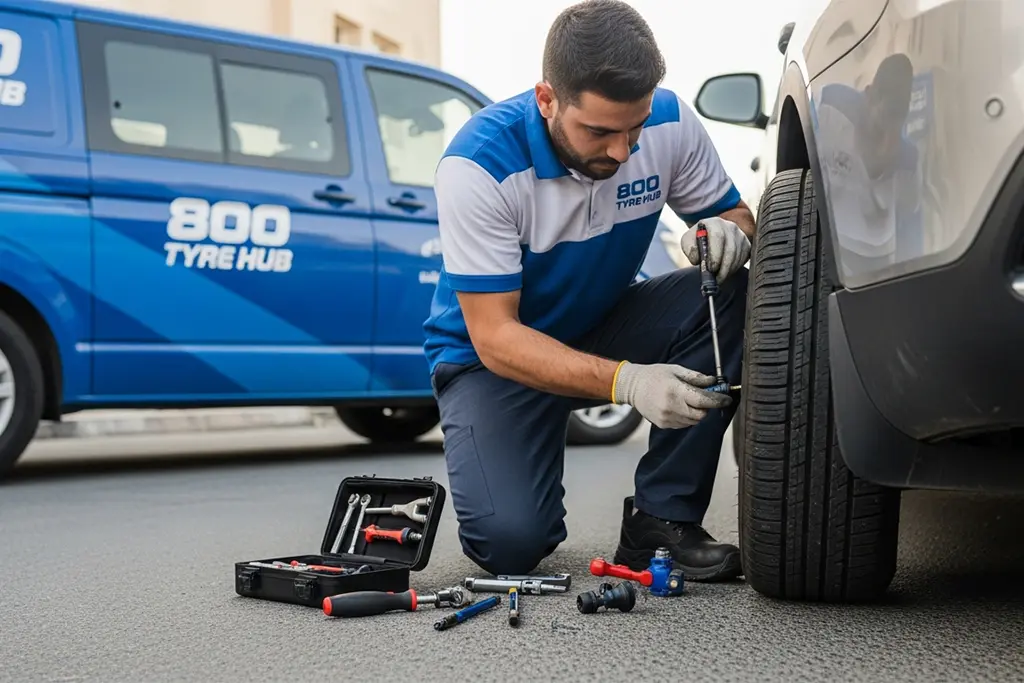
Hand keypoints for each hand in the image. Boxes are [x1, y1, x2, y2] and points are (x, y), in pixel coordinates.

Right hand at [612, 362, 731, 428]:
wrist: (632, 387)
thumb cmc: (654, 375)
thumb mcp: (675, 370)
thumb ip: (695, 377)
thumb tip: (713, 381)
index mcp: (675, 391)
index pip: (703, 400)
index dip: (718, 400)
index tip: (726, 398)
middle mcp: (671, 406)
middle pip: (701, 414)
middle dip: (708, 407)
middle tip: (707, 398)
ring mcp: (667, 417)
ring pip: (693, 421)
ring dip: (697, 412)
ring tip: (689, 400)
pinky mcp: (663, 424)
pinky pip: (684, 424)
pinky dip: (687, 417)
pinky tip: (680, 406)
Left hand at [679, 216, 750, 282]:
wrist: (711, 235)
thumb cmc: (698, 240)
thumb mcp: (688, 241)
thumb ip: (690, 249)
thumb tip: (697, 260)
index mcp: (714, 223)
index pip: (718, 237)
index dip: (715, 255)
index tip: (711, 269)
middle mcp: (730, 227)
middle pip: (730, 249)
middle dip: (723, 268)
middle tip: (716, 279)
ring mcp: (740, 235)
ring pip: (738, 256)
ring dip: (728, 270)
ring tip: (719, 278)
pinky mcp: (747, 244)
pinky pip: (743, 259)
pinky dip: (734, 269)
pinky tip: (726, 273)